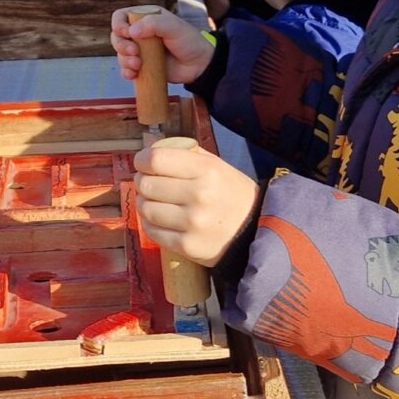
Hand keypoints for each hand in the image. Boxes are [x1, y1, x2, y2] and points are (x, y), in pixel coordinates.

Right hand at [111, 6, 214, 84]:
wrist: (199, 65)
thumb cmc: (189, 41)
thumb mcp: (173, 27)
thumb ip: (153, 24)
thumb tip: (131, 32)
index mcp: (145, 18)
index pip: (121, 17)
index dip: (118, 24)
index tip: (126, 33)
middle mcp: (140, 34)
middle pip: (116, 37)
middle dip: (121, 46)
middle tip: (135, 52)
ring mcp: (140, 51)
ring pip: (120, 54)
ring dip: (124, 60)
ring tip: (138, 65)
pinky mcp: (142, 67)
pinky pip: (126, 69)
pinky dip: (126, 72)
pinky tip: (133, 75)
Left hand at [133, 140, 260, 265]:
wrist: (256, 231)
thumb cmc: (232, 193)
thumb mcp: (218, 166)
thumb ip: (186, 156)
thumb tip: (151, 152)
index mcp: (207, 170)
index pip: (156, 160)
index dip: (142, 160)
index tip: (142, 163)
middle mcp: (199, 195)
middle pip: (147, 184)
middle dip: (142, 182)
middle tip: (147, 183)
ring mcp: (193, 223)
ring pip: (146, 209)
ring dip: (144, 203)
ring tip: (153, 201)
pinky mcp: (187, 246)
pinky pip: (152, 231)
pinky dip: (150, 223)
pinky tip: (158, 219)